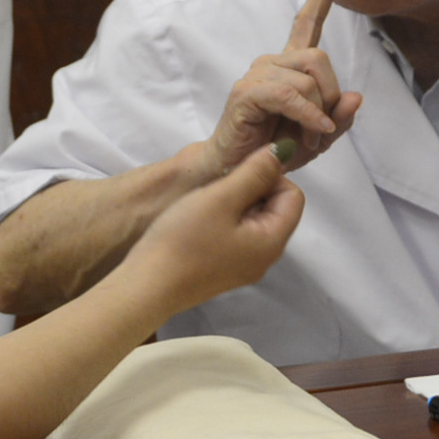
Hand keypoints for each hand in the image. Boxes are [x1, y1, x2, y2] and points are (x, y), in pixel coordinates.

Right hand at [126, 141, 305, 314]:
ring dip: (236, 202)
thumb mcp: (221, 198)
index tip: (238, 173)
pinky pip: (238, 235)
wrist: (144, 288)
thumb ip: (255, 172)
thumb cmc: (184, 240)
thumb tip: (283, 151)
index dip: (271, 176)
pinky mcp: (224, 269)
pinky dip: (225, 218)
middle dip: (253, 188)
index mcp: (273, 242)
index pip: (294, 196)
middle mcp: (265, 258)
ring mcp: (244, 266)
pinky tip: (200, 217)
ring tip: (207, 200)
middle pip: (276, 208)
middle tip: (219, 185)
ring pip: (254, 220)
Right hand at [209, 0, 361, 171]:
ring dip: (318, 117)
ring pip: (308, 80)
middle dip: (330, 97)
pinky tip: (314, 135)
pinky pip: (290, 95)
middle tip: (322, 132)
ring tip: (308, 142)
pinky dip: (308, 117)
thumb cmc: (276, 151)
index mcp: (290, 65)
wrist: (237, 172)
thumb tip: (356, 96)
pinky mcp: (247, 93)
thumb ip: (339, 119)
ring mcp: (257, 74)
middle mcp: (273, 62)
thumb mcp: (319, 138)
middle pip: (320, 58)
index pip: (308, 21)